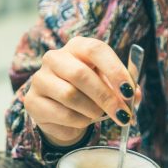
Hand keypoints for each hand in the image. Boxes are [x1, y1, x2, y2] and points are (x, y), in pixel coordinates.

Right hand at [24, 37, 138, 145]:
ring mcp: (40, 79)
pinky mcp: (32, 102)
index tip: (128, 91)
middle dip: (105, 97)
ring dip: (92, 110)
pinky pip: (62, 113)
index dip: (114, 70)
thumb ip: (123, 88)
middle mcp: (54, 58)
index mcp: (77, 46)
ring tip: (99, 115)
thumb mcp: (109, 86)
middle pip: (80, 74)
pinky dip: (79, 121)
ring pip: (70, 95)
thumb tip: (134, 95)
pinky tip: (83, 120)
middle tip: (122, 114)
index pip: (95, 50)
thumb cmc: (89, 93)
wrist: (61, 113)